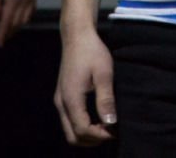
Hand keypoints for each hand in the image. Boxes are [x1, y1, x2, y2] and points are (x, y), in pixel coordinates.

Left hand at [0, 0, 37, 46]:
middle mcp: (25, 0)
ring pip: (26, 18)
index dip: (2, 33)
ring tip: (8, 32)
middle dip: (9, 33)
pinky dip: (25, 19)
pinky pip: (31, 11)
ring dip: (17, 27)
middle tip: (0, 40)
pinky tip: (20, 18)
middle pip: (17, 22)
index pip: (7, 21)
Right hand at [53, 26, 116, 145]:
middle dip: (92, 140)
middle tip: (110, 132)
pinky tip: (96, 118)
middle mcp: (61, 103)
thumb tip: (111, 122)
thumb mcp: (104, 74)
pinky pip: (69, 121)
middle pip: (73, 137)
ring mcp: (60, 100)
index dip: (100, 135)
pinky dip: (82, 126)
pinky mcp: (62, 97)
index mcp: (71, 98)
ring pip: (69, 131)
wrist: (77, 36)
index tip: (115, 130)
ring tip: (105, 126)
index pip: (82, 130)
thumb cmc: (92, 51)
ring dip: (87, 134)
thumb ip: (106, 99)